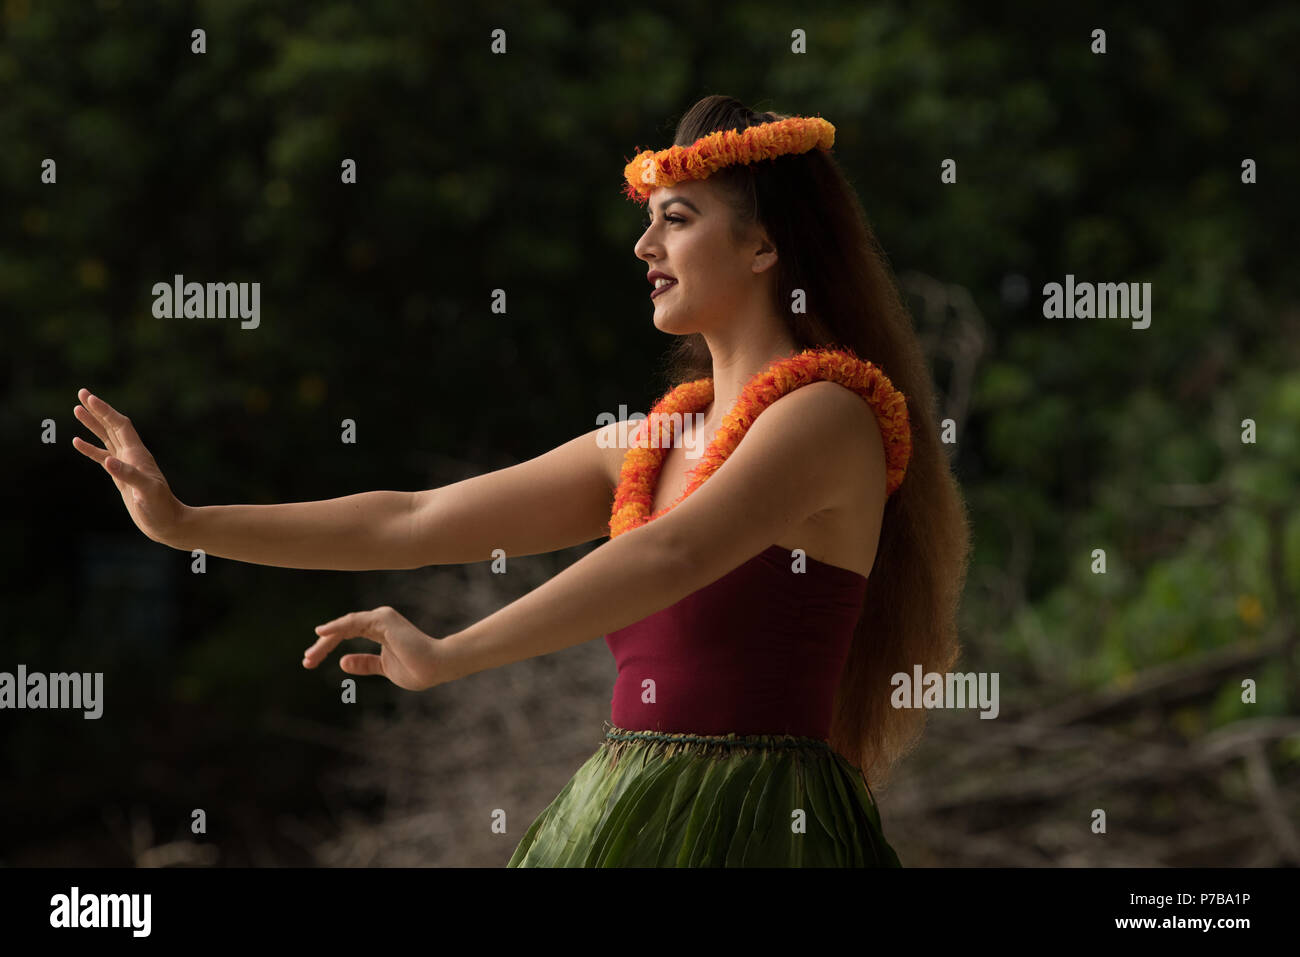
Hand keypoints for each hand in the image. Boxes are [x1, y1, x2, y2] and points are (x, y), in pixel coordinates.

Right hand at [72, 389, 187, 544]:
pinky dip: (90, 449)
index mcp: (138, 454)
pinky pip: (102, 457)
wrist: (168, 524)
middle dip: (98, 409)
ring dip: (92, 424)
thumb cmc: (161, 508)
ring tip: (76, 409)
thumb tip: (108, 461)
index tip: (89, 398)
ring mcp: (126, 465)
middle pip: (112, 426)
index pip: (120, 425)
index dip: (105, 411)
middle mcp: (132, 455)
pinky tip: (77, 442)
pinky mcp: (121, 477)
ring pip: (106, 438)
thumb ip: (128, 475)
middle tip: (81, 392)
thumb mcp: (146, 491)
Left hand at [304, 606, 446, 691]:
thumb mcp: (383, 667)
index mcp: (378, 629)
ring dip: (325, 642)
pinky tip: (321, 633)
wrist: (437, 667)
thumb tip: (343, 662)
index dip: (327, 647)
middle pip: (341, 630)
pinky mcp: (383, 620)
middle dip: (322, 646)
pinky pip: (354, 622)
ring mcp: (380, 618)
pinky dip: (337, 627)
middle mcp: (378, 620)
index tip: (310, 662)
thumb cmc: (417, 669)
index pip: (346, 634)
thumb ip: (365, 663)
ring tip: (310, 657)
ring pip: (344, 626)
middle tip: (306, 661)